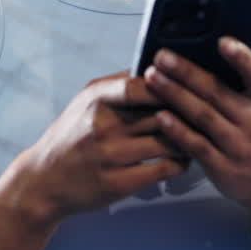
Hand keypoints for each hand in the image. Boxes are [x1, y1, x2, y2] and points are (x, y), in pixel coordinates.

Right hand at [16, 71, 188, 223]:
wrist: (44, 180)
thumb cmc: (70, 136)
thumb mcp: (85, 101)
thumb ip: (118, 83)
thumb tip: (155, 66)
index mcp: (97, 100)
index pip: (140, 85)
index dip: (168, 85)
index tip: (187, 85)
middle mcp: (103, 127)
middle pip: (161, 114)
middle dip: (188, 112)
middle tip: (207, 110)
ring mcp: (112, 156)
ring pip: (168, 142)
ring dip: (190, 138)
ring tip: (200, 134)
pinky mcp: (119, 184)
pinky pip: (164, 169)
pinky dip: (181, 163)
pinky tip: (185, 158)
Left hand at [144, 38, 250, 224]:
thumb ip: (241, 88)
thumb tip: (206, 55)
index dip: (241, 57)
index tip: (222, 41)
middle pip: (216, 91)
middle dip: (185, 71)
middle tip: (160, 56)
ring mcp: (238, 145)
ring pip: (202, 115)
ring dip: (174, 94)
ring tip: (151, 78)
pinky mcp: (223, 167)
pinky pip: (196, 145)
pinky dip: (177, 130)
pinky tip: (160, 116)